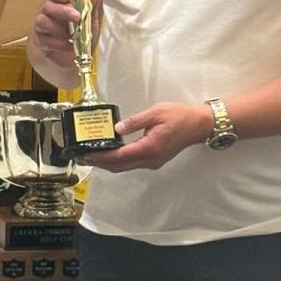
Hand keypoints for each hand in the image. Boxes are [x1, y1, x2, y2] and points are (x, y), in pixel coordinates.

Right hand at [29, 0, 102, 69]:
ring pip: (41, 21)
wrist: (74, 57)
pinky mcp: (40, 42)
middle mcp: (46, 12)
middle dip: (62, 10)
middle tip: (76, 16)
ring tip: (73, 35)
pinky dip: (59, 43)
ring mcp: (41, 27)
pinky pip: (45, 40)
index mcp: (58, 2)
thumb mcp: (92, 20)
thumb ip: (93, 6)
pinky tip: (70, 46)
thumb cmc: (82, 34)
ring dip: (58, 28)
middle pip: (46, 5)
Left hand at [79, 101, 212, 172]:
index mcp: (149, 148)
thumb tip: (117, 128)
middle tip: (82, 157)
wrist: (198, 125)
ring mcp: (152, 162)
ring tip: (91, 156)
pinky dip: (118, 161)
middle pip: (120, 166)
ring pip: (125, 167)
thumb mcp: (155, 113)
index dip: (101, 157)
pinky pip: (132, 164)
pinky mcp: (154, 160)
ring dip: (108, 164)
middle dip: (99, 163)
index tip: (86, 155)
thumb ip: (135, 121)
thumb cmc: (178, 116)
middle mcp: (150, 160)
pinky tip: (110, 154)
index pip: (119, 157)